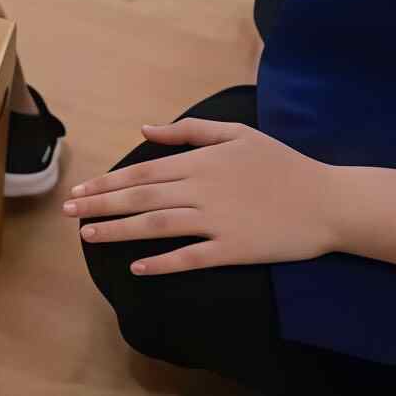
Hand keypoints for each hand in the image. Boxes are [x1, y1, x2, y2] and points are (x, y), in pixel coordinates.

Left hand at [64, 119, 341, 274]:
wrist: (327, 201)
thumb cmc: (281, 164)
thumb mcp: (236, 133)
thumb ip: (188, 130)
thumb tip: (144, 129)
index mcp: (199, 162)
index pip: (142, 172)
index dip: (107, 182)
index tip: (79, 190)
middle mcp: (201, 189)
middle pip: (141, 197)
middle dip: (100, 204)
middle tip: (67, 212)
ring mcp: (216, 221)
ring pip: (156, 225)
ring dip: (119, 231)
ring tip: (88, 235)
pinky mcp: (233, 249)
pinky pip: (190, 257)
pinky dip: (162, 262)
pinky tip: (137, 267)